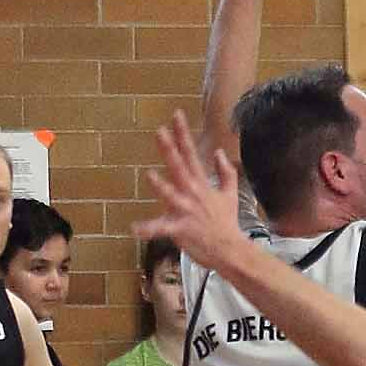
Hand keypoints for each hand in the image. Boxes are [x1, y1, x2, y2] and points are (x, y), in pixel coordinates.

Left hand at [134, 111, 243, 271]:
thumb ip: (226, 171)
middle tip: (159, 131)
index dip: (182, 133)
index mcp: (201, 183)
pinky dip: (148, 229)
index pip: (191, 153)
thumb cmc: (227, 222)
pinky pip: (162, 229)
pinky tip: (134, 229)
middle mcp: (193, 193)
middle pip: (179, 167)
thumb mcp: (230, 193)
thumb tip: (219, 152)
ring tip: (150, 175)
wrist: (230, 250)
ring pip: (171, 195)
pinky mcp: (180, 229)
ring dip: (161, 186)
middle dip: (170, 149)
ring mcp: (186, 211)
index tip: (175, 115)